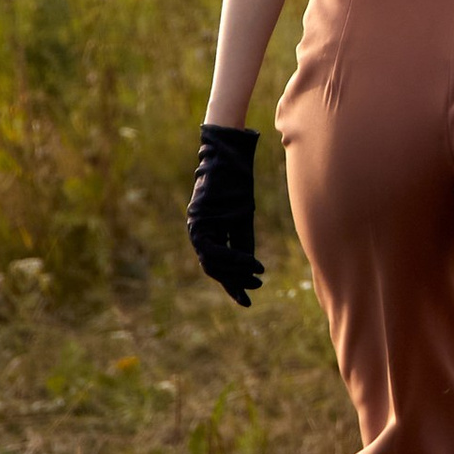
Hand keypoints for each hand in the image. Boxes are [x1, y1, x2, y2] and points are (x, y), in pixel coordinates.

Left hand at [188, 124, 263, 305]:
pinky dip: (233, 258)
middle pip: (212, 267)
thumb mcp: (242, 216)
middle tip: (250, 294)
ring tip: (256, 278)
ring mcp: (196, 224)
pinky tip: (252, 265)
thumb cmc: (236, 183)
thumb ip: (241, 240)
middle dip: (232, 283)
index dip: (232, 282)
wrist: (229, 155)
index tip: (246, 298)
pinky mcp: (198, 217)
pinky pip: (213, 247)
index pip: (217, 264)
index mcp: (207, 230)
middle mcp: (198, 230)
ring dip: (235, 273)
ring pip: (211, 261)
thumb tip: (249, 267)